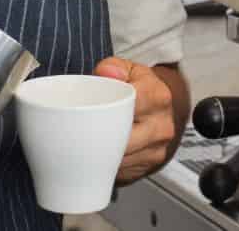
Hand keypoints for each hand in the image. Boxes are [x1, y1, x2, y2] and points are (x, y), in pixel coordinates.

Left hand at [95, 57, 185, 183]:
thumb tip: (106, 73)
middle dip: (98, 137)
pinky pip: (123, 169)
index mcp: (158, 96)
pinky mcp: (151, 164)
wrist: (161, 108)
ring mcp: (158, 147)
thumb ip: (114, 67)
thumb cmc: (140, 87)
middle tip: (76, 133)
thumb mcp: (128, 70)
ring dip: (100, 154)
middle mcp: (162, 124)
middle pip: (122, 138)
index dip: (104, 111)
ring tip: (84, 144)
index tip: (85, 113)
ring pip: (121, 157)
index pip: (129, 105)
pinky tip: (98, 155)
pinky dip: (108, 164)